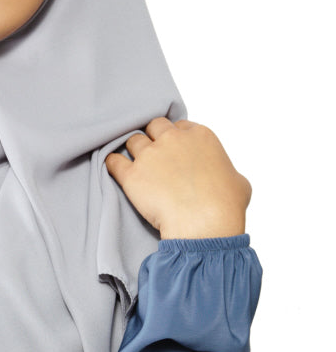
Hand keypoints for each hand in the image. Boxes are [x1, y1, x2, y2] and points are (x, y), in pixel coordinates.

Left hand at [105, 118, 251, 239]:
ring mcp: (150, 155)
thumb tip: (224, 177)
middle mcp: (173, 140)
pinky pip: (113, 161)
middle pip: (154, 126)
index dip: (176, 138)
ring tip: (136, 163)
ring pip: (133, 141)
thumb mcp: (239, 182)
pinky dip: (112, 163)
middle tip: (154, 154)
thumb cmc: (225, 206)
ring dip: (133, 150)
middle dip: (153, 137)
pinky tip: (114, 167)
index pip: (180, 126)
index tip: (175, 150)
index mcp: (200, 136)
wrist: (204, 225)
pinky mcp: (132, 175)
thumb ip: (226, 170)